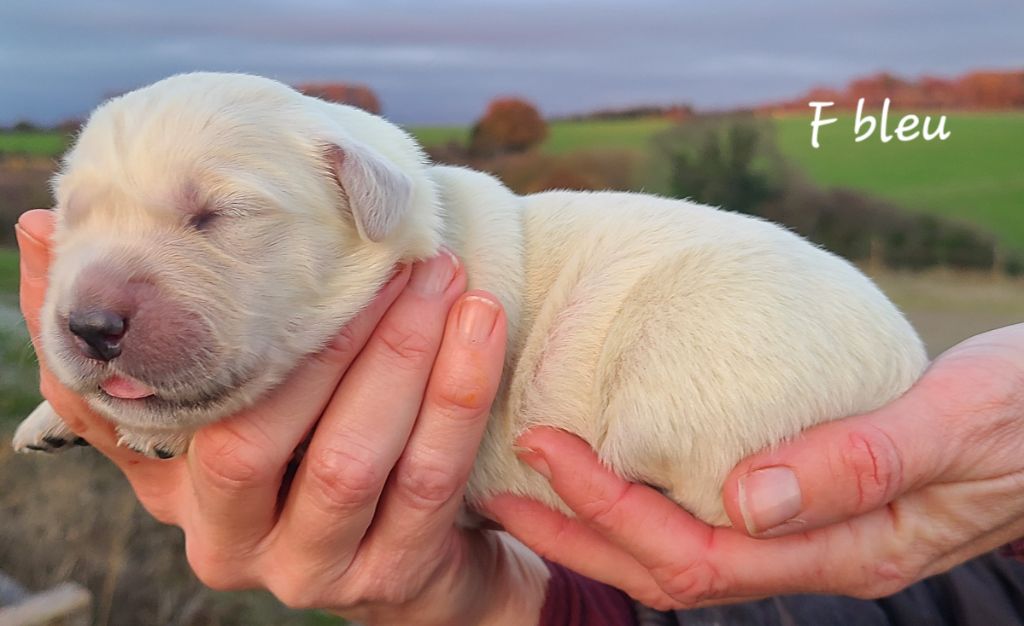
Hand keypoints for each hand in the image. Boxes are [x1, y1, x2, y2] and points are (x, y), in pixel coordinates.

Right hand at [16, 209, 547, 624]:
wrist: (407, 563)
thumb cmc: (310, 461)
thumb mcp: (228, 415)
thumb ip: (164, 345)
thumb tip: (47, 228)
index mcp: (177, 496)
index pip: (128, 419)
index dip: (143, 333)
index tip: (169, 243)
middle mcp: (230, 544)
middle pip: (256, 436)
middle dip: (323, 335)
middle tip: (383, 255)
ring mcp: (312, 571)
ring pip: (353, 457)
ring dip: (401, 353)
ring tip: (439, 274)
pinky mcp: (394, 575)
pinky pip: (431, 477)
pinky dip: (458, 393)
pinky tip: (481, 322)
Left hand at [486, 324, 1023, 608]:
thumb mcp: (959, 425)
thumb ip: (860, 462)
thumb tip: (748, 495)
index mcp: (846, 549)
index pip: (697, 553)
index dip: (612, 511)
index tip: (547, 448)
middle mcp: (818, 555)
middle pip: (671, 569)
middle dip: (581, 530)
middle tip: (505, 476)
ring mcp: (816, 535)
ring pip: (686, 549)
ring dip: (603, 520)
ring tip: (533, 479)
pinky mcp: (815, 502)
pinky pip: (714, 516)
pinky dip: (652, 497)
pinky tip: (618, 463)